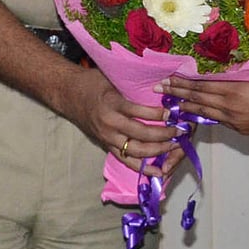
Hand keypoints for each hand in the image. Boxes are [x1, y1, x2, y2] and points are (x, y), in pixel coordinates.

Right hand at [66, 68, 183, 172]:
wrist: (68, 94)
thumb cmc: (92, 82)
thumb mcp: (112, 77)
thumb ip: (132, 84)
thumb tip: (160, 84)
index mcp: (112, 103)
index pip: (138, 112)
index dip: (157, 114)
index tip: (173, 113)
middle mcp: (109, 124)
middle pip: (141, 134)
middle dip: (163, 135)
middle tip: (180, 132)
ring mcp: (107, 137)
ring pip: (135, 150)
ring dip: (157, 151)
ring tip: (174, 147)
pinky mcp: (106, 145)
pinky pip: (126, 159)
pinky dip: (142, 167)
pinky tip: (157, 171)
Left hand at [158, 73, 248, 138]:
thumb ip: (244, 69)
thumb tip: (231, 59)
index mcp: (234, 88)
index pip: (201, 85)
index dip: (183, 82)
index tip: (168, 78)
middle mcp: (229, 104)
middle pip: (197, 99)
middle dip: (177, 94)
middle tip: (160, 89)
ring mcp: (233, 119)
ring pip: (203, 112)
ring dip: (186, 107)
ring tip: (171, 104)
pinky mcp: (238, 129)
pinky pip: (217, 120)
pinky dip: (204, 116)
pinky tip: (196, 114)